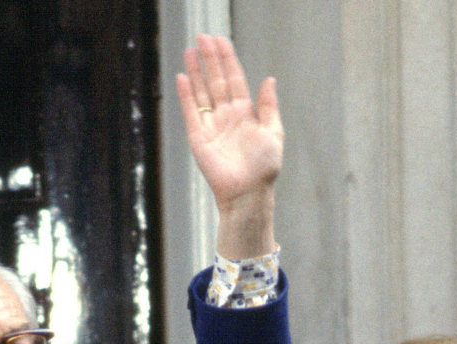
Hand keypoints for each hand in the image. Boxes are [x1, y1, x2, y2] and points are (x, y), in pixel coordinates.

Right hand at [177, 34, 282, 258]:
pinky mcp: (199, 139)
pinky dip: (186, 95)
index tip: (220, 40)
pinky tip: (182, 77)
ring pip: (202, 93)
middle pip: (216, 81)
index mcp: (245, 113)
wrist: (248, 193)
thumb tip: (269, 79)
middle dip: (210, 59)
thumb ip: (269, 106)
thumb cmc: (264, 168)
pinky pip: (191, 113)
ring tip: (191, 50)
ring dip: (196, 72)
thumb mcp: (274, 133)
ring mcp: (212, 127)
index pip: (234, 79)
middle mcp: (227, 117)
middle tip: (202, 37)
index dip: (227, 59)